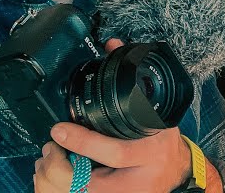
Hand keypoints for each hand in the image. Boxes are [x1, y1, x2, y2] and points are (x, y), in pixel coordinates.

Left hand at [33, 39, 192, 192]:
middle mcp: (138, 181)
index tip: (59, 129)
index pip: (116, 153)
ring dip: (53, 179)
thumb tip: (112, 46)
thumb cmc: (162, 139)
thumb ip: (133, 82)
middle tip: (49, 147)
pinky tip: (52, 173)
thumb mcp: (156, 112)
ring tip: (48, 158)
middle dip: (60, 167)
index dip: (84, 143)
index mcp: (152, 153)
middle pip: (89, 184)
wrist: (176, 171)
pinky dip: (56, 188)